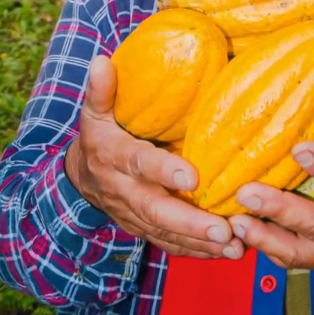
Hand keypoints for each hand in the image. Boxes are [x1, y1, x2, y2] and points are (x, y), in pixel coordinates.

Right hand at [64, 53, 244, 259]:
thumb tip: (102, 60)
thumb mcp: (95, 111)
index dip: (163, 170)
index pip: (138, 163)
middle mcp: (122, 189)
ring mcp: (132, 214)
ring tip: (234, 246)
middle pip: (156, 209)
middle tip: (223, 229)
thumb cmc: (99, 136)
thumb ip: (101, 90)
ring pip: (165, 232)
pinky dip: (196, 252)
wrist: (79, 178)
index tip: (192, 177)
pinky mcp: (142, 228)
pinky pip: (168, 244)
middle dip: (190, 222)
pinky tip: (225, 253)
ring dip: (199, 242)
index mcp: (112, 156)